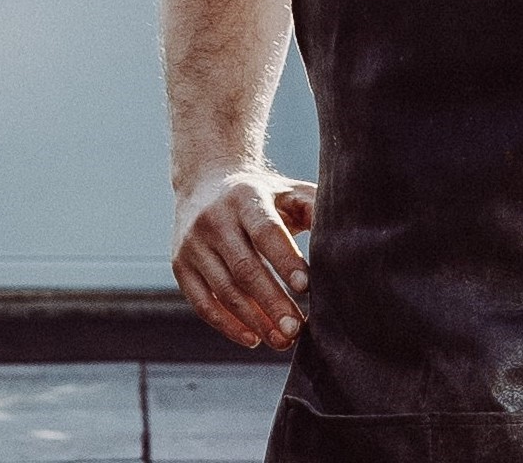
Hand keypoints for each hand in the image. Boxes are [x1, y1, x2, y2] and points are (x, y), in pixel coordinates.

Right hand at [171, 166, 314, 351]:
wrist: (206, 182)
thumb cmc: (261, 195)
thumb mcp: (287, 192)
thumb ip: (315, 209)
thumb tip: (342, 237)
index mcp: (245, 197)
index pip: (265, 231)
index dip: (285, 260)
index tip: (306, 287)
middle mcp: (214, 218)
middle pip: (244, 267)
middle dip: (272, 302)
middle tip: (297, 330)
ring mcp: (193, 243)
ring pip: (224, 290)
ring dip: (254, 320)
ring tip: (282, 340)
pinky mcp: (180, 264)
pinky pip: (202, 302)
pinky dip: (227, 325)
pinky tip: (253, 338)